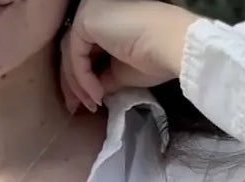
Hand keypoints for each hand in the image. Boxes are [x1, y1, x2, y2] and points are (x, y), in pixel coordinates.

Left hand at [60, 0, 200, 112]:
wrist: (174, 46)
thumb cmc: (156, 57)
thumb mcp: (121, 72)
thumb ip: (101, 77)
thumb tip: (90, 92)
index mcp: (104, 18)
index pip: (81, 49)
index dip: (80, 79)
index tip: (87, 103)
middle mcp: (94, 9)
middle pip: (71, 50)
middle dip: (73, 83)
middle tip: (76, 108)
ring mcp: (90, 10)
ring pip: (70, 53)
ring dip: (77, 84)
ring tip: (90, 104)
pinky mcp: (87, 19)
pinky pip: (75, 54)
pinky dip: (82, 78)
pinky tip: (96, 94)